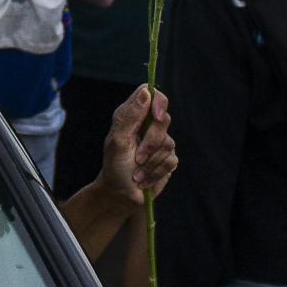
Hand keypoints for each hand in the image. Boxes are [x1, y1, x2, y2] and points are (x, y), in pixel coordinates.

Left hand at [100, 86, 174, 205]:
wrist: (121, 194)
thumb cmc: (115, 166)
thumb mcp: (117, 141)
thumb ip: (130, 116)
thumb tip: (146, 92)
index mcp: (132, 116)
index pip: (151, 94)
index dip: (158, 101)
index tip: (156, 117)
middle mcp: (147, 125)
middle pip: (164, 119)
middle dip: (151, 142)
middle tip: (137, 156)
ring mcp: (160, 141)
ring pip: (169, 143)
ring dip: (150, 162)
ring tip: (137, 171)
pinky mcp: (168, 158)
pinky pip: (171, 160)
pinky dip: (155, 172)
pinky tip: (144, 178)